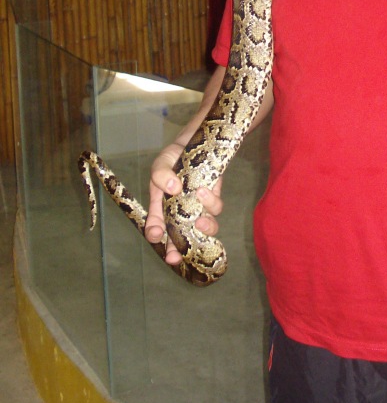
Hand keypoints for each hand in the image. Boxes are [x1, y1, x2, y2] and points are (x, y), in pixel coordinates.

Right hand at [145, 141, 223, 265]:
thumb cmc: (173, 158)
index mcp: (161, 207)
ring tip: (199, 222)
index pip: (156, 227)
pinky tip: (202, 192)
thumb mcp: (161, 163)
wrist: (196, 144)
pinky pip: (215, 209)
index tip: (156, 235)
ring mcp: (198, 208)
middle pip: (180, 239)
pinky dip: (210, 203)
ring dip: (203, 229)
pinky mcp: (213, 199)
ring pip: (203, 228)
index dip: (155, 234)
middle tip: (175, 257)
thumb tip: (172, 188)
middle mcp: (180, 212)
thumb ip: (160, 174)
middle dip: (178, 251)